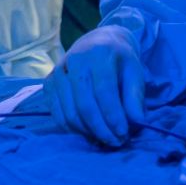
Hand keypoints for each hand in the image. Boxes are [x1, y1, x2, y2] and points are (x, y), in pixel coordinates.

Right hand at [43, 25, 144, 146]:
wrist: (98, 42)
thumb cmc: (118, 60)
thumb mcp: (134, 71)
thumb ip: (136, 96)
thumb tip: (137, 122)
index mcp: (99, 53)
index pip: (104, 91)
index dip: (113, 116)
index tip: (124, 134)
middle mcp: (75, 60)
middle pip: (85, 104)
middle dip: (101, 129)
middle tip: (115, 142)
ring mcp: (58, 71)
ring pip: (70, 112)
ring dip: (87, 132)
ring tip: (104, 139)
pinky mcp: (49, 82)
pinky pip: (57, 113)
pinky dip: (72, 128)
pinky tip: (87, 132)